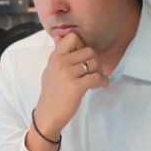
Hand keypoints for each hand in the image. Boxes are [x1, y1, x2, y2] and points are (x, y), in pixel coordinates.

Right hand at [27, 33, 107, 150]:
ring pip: (94, 64)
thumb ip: (58, 54)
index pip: (73, 37)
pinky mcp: (76, 86)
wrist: (48, 114)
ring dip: (99, 72)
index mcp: (55, 57)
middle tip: (94, 71)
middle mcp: (60, 63)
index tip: (83, 56)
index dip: (82, 45)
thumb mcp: (50, 70)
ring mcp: (68, 74)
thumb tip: (58, 36)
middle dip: (95, 61)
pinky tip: (101, 85)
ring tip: (96, 80)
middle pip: (89, 50)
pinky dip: (103, 81)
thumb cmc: (51, 93)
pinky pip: (97, 77)